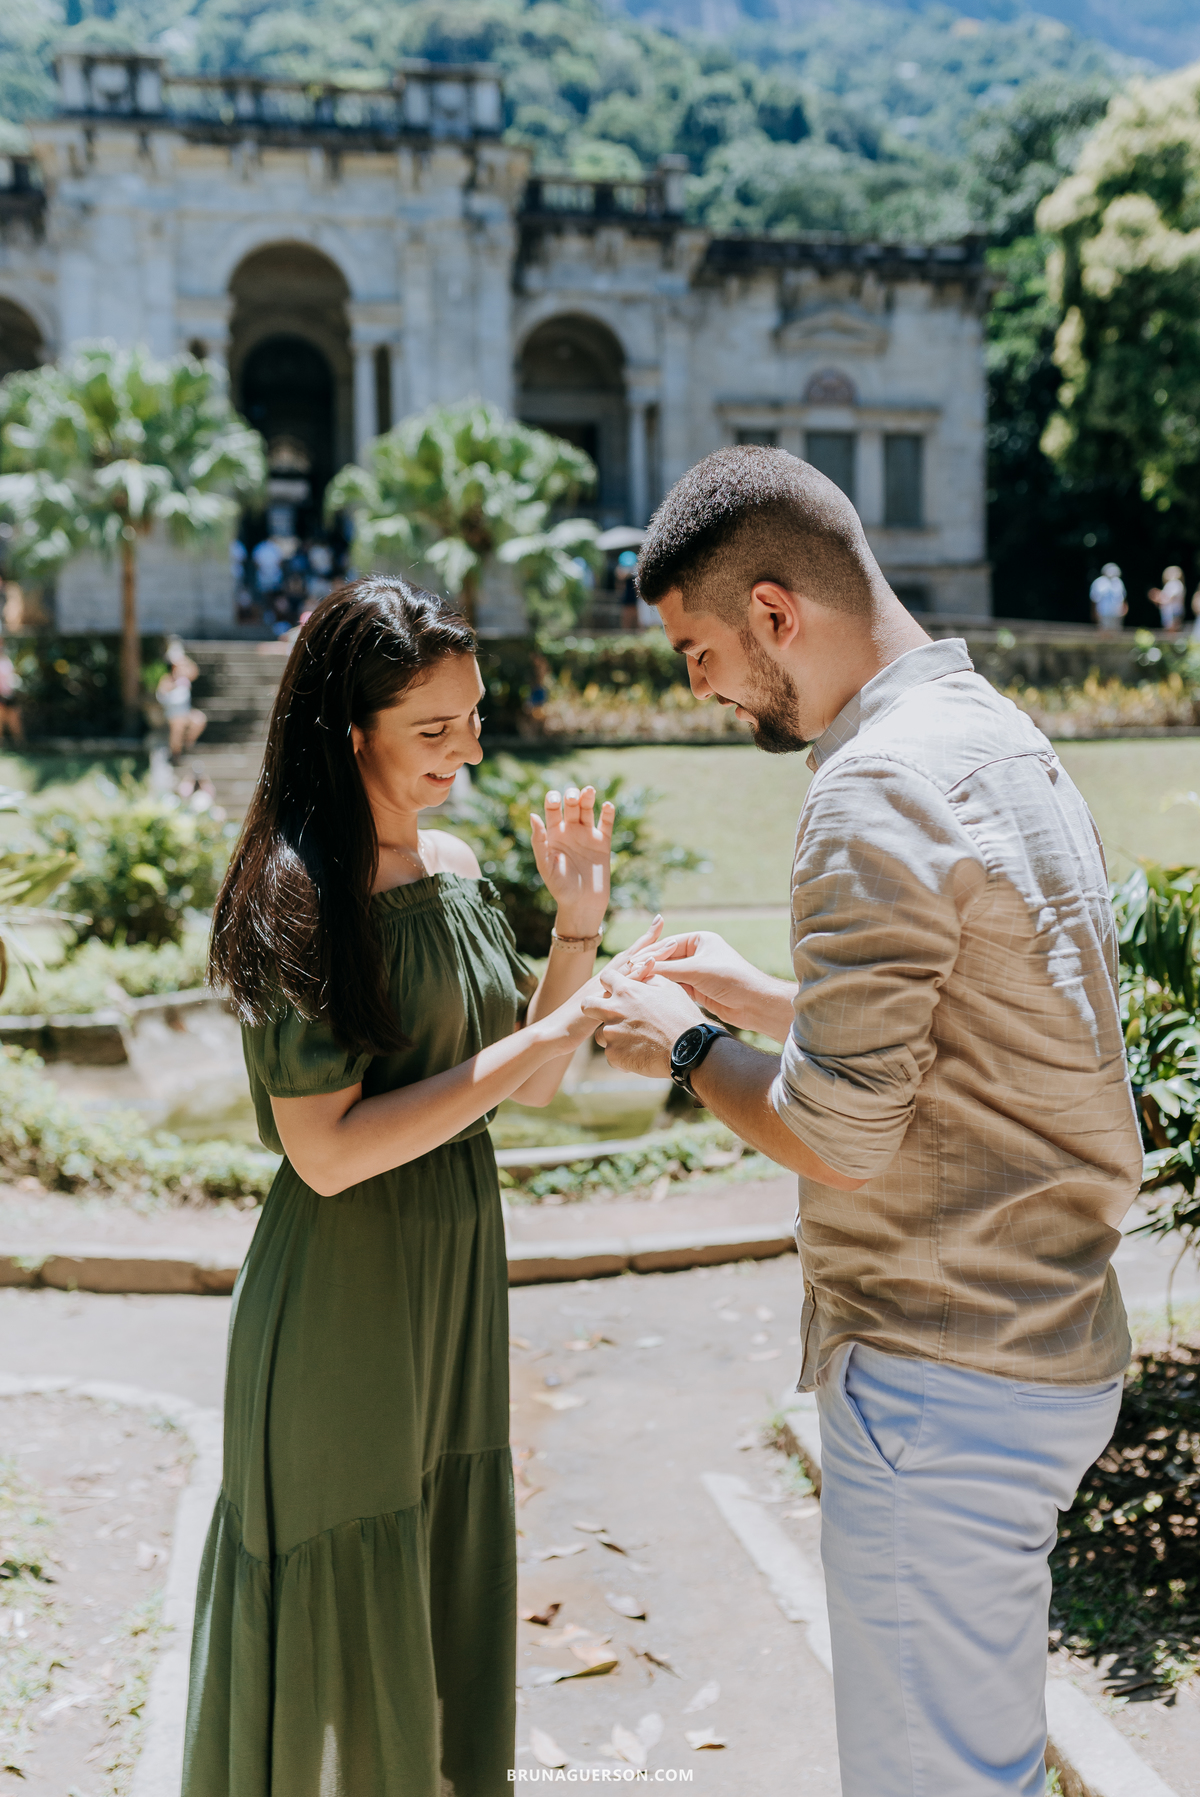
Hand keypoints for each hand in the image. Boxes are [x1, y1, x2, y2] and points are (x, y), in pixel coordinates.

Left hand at [531, 785, 612, 936]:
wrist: (582, 904)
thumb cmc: (560, 888)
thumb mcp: (545, 865)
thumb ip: (539, 841)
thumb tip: (533, 815)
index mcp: (554, 834)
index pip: (553, 810)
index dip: (553, 800)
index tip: (555, 800)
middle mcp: (570, 831)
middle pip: (571, 805)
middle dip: (572, 797)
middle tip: (572, 799)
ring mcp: (587, 836)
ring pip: (588, 810)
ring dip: (588, 798)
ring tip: (589, 791)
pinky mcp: (603, 843)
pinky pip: (606, 824)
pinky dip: (608, 813)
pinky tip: (607, 806)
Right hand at [537, 918, 665, 1053]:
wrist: (552, 1034)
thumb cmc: (572, 1027)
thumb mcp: (597, 1014)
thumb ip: (609, 1007)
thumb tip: (622, 1009)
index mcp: (605, 981)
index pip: (627, 958)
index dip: (642, 944)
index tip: (655, 927)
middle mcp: (604, 979)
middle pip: (631, 955)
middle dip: (649, 939)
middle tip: (661, 919)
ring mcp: (603, 986)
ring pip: (630, 965)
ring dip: (651, 952)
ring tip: (670, 941)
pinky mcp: (603, 997)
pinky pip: (624, 982)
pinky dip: (639, 972)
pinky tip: (651, 963)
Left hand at [581, 968, 704, 1077]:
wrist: (689, 1050)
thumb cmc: (682, 1017)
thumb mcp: (669, 988)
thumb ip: (648, 979)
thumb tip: (641, 974)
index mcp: (626, 990)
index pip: (605, 977)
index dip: (610, 983)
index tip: (615, 990)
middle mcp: (613, 1010)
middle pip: (587, 1005)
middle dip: (594, 1008)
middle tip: (609, 1016)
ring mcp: (611, 1033)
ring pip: (601, 1034)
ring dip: (614, 1037)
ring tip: (637, 1042)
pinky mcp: (614, 1054)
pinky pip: (612, 1055)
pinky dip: (623, 1056)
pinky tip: (641, 1055)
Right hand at [625, 930, 784, 1033]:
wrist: (755, 1004)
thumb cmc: (730, 979)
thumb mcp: (695, 970)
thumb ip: (667, 968)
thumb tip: (638, 967)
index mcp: (700, 940)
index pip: (667, 945)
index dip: (649, 954)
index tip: (631, 964)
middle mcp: (698, 954)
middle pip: (666, 960)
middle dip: (650, 968)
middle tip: (629, 977)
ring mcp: (697, 972)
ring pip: (669, 975)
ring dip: (656, 981)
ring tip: (636, 988)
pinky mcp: (698, 990)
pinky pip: (675, 988)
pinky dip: (664, 991)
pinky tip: (649, 997)